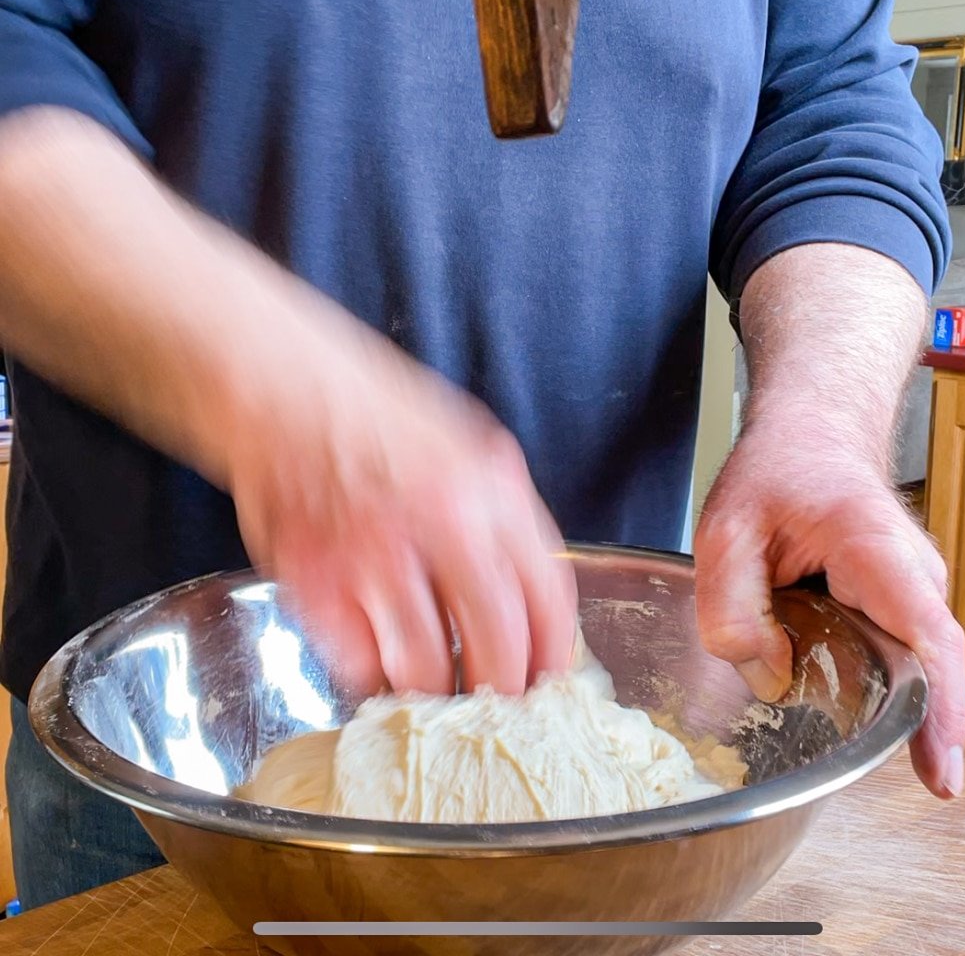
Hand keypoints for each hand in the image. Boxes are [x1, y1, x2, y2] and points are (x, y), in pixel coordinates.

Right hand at [223, 321, 577, 697]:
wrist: (282, 390)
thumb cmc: (377, 417)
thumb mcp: (470, 445)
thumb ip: (505, 518)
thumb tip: (531, 599)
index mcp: (491, 490)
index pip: (549, 599)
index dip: (554, 653)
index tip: (549, 679)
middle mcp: (440, 526)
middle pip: (496, 650)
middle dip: (502, 692)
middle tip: (496, 703)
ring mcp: (373, 558)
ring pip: (426, 671)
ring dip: (437, 694)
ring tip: (439, 691)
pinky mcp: (314, 583)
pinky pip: (359, 665)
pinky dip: (374, 677)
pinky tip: (380, 663)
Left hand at [694, 425, 964, 799]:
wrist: (809, 436)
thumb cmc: (775, 474)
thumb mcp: (724, 531)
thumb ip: (731, 609)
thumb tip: (769, 681)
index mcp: (875, 550)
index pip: (927, 639)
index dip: (937, 711)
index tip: (939, 773)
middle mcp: (913, 576)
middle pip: (914, 666)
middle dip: (874, 711)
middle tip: (826, 734)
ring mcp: (913, 591)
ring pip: (895, 664)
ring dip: (853, 684)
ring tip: (802, 665)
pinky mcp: (899, 604)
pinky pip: (883, 652)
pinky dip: (850, 667)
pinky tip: (811, 658)